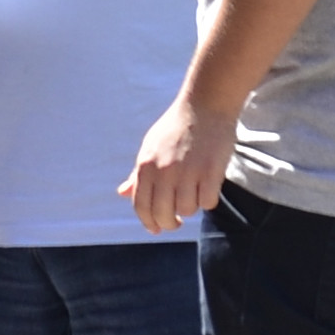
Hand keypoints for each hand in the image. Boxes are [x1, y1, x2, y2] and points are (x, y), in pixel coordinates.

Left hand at [124, 92, 235, 231]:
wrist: (204, 105)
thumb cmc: (176, 128)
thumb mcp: (150, 147)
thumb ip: (138, 174)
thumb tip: (122, 193)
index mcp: (145, 165)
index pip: (140, 206)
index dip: (148, 222)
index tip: (156, 229)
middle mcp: (164, 170)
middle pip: (162, 214)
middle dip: (169, 224)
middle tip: (177, 222)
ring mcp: (188, 171)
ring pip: (187, 210)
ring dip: (191, 208)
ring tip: (193, 193)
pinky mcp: (211, 171)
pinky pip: (207, 202)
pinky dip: (208, 200)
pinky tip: (207, 188)